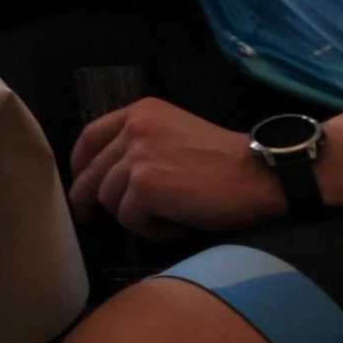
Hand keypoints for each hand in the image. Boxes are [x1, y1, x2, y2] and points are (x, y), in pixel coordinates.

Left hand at [69, 97, 287, 239]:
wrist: (262, 176)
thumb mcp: (176, 134)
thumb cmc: (227, 163)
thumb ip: (142, 143)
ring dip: (135, 216)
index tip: (80, 183)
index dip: (80, 164)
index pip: (90, 136)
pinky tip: (178, 224)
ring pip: (110, 200)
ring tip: (170, 217)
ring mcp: (137, 156)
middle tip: (89, 219)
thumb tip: (108, 175)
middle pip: (92, 173)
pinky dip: (152, 230)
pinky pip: (131, 220)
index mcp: (140, 112)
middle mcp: (134, 128)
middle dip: (88, 199)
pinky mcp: (144, 185)